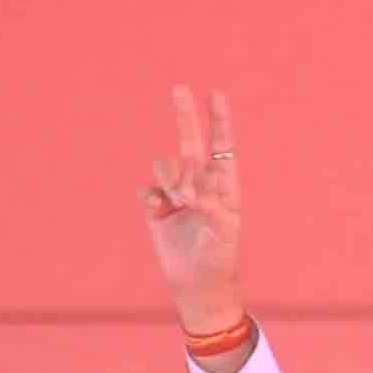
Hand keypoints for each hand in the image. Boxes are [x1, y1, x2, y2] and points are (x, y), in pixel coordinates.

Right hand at [140, 85, 245, 338]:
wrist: (198, 284)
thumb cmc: (220, 257)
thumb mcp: (224, 229)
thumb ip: (210, 203)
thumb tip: (189, 188)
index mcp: (224, 186)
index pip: (223, 148)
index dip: (220, 122)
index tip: (217, 96)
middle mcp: (200, 185)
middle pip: (191, 143)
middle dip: (187, 116)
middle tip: (180, 88)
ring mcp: (177, 194)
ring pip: (165, 166)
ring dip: (170, 178)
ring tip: (180, 202)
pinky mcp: (156, 207)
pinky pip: (148, 189)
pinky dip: (154, 197)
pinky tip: (161, 212)